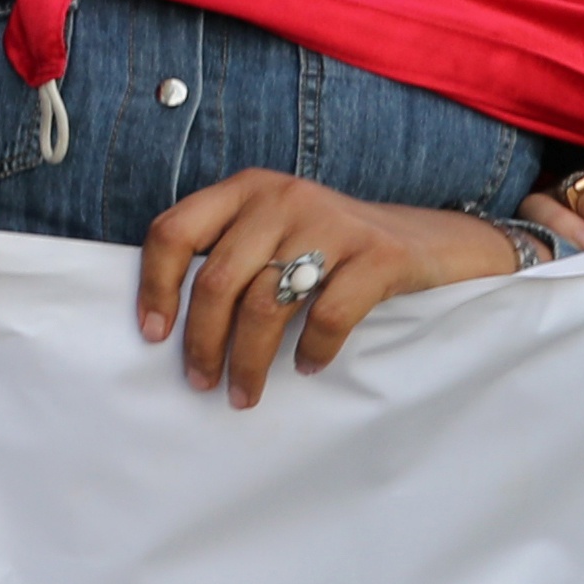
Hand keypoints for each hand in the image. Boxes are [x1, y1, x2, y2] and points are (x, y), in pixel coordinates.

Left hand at [137, 174, 514, 406]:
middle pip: (218, 281)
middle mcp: (281, 197)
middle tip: (202, 382)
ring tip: (244, 393)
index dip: (155, 286)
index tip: (153, 336)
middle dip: (202, 342)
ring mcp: (331, 222)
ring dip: (248, 361)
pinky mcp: (378, 254)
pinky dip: (312, 350)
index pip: (173, 232)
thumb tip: (166, 323)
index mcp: (244, 189)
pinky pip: (329, 315)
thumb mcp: (272, 230)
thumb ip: (228, 254)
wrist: (430, 239)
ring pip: (266, 304)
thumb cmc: (331, 247)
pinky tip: (306, 367)